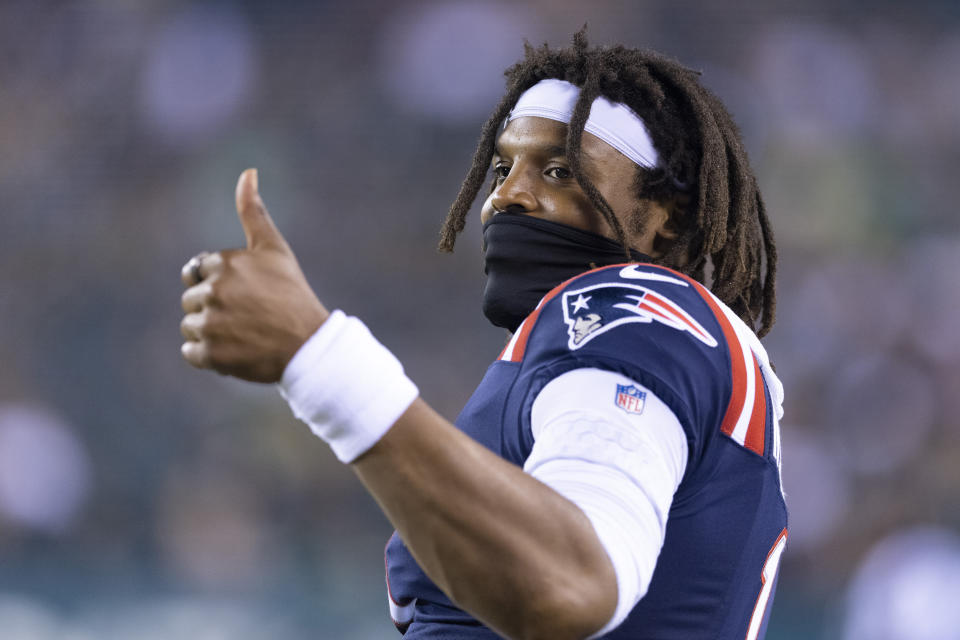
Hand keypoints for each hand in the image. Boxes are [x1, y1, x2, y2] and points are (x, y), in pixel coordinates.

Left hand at [180, 169, 328, 382]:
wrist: (310, 345)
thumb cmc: (292, 294)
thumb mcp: (274, 249)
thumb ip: (253, 211)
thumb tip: (248, 171)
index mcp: (224, 263)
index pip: (198, 272)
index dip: (222, 284)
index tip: (248, 294)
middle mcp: (213, 291)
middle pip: (191, 299)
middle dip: (213, 308)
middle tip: (248, 316)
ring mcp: (211, 324)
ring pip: (190, 325)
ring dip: (210, 332)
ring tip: (243, 334)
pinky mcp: (210, 354)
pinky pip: (190, 352)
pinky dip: (208, 355)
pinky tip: (235, 350)